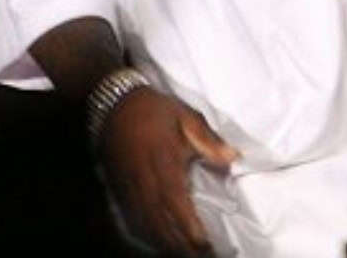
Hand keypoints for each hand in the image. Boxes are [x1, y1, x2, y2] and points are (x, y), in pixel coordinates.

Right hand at [97, 86, 239, 255]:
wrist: (113, 103)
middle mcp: (144, 179)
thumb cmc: (154, 110)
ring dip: (164, 242)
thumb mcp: (184, 116)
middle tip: (200, 255)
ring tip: (183, 253)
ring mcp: (129, 186)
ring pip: (145, 222)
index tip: (204, 243)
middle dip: (180, 242)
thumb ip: (208, 139)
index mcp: (163, 161)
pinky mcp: (119, 188)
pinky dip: (145, 234)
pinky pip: (131, 217)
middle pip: (161, 220)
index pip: (176, 202)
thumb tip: (233, 158)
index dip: (189, 226)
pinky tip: (157, 242)